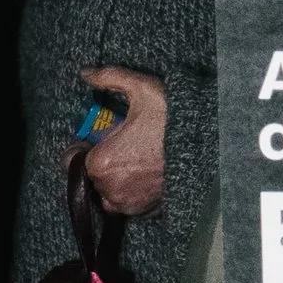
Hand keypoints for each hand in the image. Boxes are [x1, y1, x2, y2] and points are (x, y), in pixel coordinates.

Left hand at [82, 65, 168, 216]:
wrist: (210, 144)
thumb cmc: (172, 118)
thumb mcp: (141, 89)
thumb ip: (109, 78)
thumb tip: (85, 72)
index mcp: (102, 162)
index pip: (72, 160)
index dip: (84, 146)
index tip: (100, 137)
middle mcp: (111, 188)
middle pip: (91, 176)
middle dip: (101, 161)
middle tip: (122, 145)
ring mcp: (130, 202)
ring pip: (107, 194)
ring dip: (113, 180)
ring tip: (132, 161)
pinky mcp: (147, 210)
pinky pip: (127, 205)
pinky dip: (130, 193)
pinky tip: (143, 174)